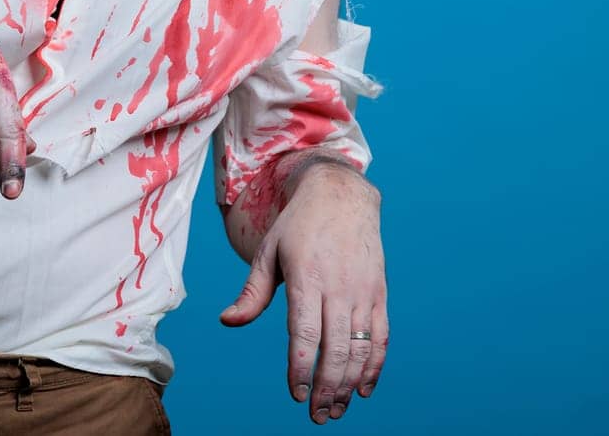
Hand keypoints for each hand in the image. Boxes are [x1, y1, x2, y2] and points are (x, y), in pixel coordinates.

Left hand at [220, 163, 387, 423]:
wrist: (341, 194)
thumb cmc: (297, 225)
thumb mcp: (268, 252)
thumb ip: (252, 292)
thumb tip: (227, 322)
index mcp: (307, 278)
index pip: (305, 334)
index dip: (301, 368)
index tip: (295, 394)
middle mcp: (339, 288)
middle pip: (336, 349)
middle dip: (326, 388)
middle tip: (316, 416)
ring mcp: (363, 291)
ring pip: (360, 348)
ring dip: (349, 384)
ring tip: (336, 410)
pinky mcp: (379, 293)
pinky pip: (381, 337)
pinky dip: (374, 366)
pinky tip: (363, 388)